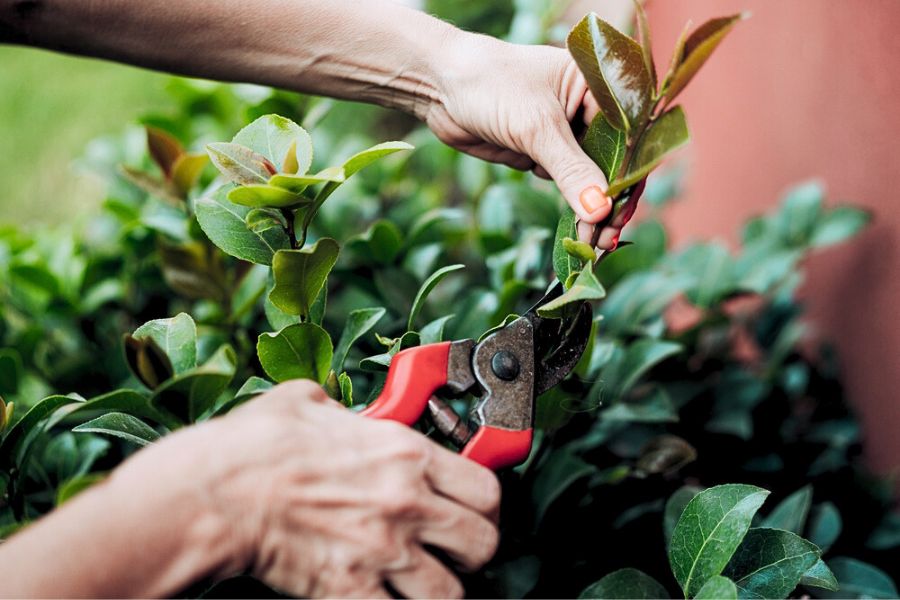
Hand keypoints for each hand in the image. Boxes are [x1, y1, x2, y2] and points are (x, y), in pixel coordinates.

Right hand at [143, 380, 500, 598]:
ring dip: (441, 586)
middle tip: (453, 546)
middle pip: (484, 542)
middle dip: (472, 547)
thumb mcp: (309, 401)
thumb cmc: (256, 445)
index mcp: (404, 454)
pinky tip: (384, 596)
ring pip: (452, 591)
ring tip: (422, 578)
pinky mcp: (352, 589)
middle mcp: (406, 504)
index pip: (486, 487)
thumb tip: (346, 416)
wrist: (215, 493)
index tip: (474, 506)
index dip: (486, 502)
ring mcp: (383, 551)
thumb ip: (346, 412)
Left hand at [426, 34, 631, 247]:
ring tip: (591, 244)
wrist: (440, 85)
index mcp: (598, 86)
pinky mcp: (542, 150)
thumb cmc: (491, 86)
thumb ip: (571, 170)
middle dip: (609, 203)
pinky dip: (568, 204)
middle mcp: (588, 108)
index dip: (628, 179)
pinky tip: (575, 231)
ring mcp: (565, 131)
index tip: (620, 216)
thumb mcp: (536, 127)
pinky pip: (564, 182)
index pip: (628, 138)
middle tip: (606, 242)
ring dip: (590, 210)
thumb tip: (600, 211)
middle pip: (613, 163)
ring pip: (589, 177)